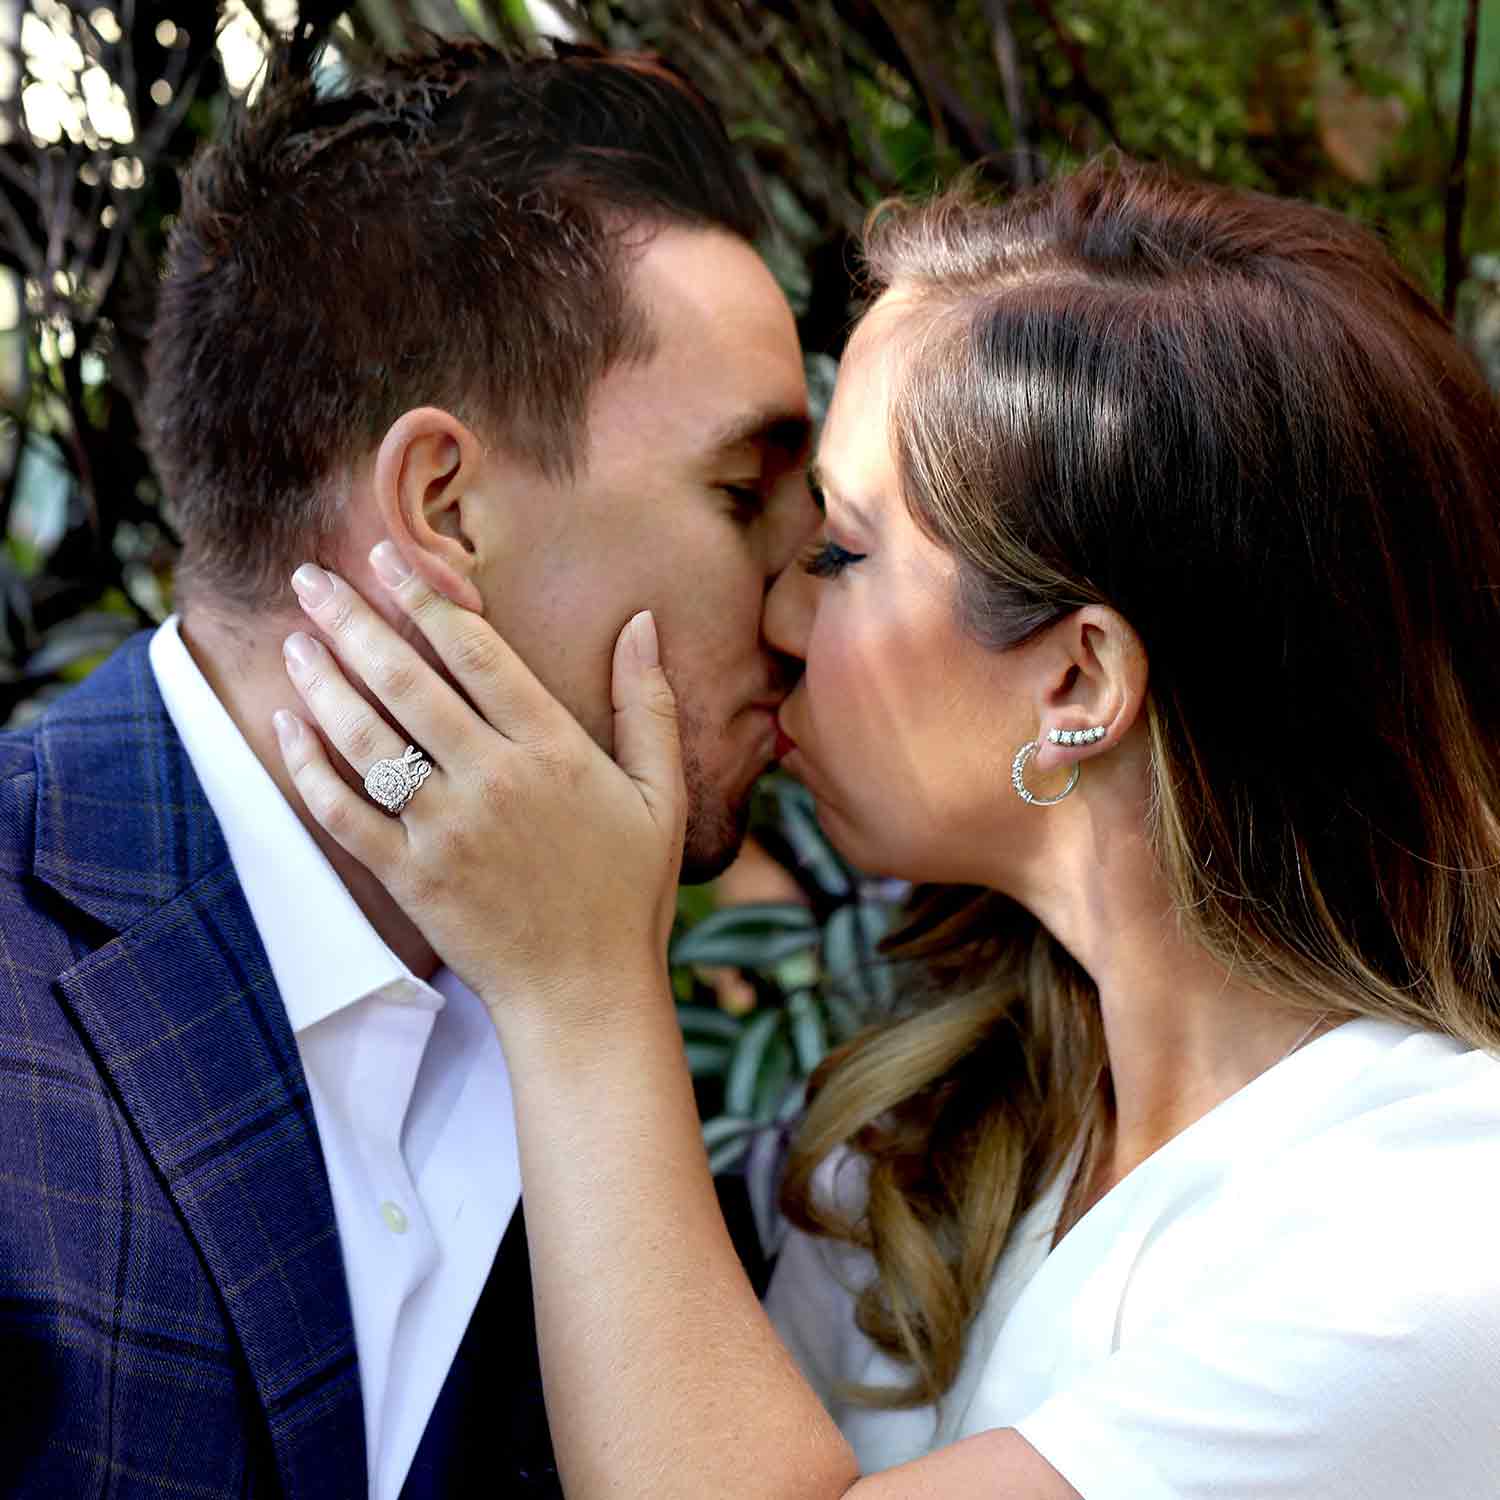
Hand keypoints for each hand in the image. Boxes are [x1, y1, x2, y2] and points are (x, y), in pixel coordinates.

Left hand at [273, 543, 685, 1029]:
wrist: (585, 992)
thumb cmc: (626, 892)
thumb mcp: (661, 795)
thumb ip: (648, 706)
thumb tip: (644, 622)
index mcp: (553, 751)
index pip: (479, 654)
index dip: (427, 598)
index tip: (387, 557)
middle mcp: (493, 779)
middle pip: (407, 681)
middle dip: (352, 620)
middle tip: (309, 579)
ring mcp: (445, 829)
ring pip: (366, 737)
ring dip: (323, 681)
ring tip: (295, 640)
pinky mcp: (410, 876)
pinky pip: (343, 813)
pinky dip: (308, 767)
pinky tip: (287, 727)